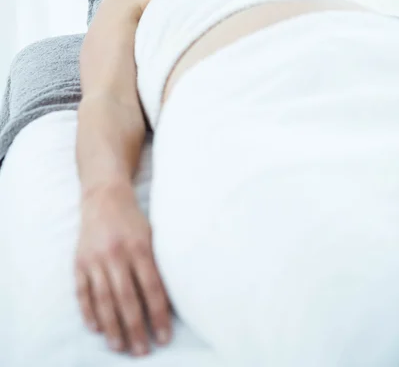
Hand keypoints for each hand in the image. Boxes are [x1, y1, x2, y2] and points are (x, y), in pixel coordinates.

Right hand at [75, 181, 170, 356]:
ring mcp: (95, 258)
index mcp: (139, 247)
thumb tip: (168, 300)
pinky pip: (82, 291)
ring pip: (103, 299)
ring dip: (112, 327)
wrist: (104, 197)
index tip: (165, 337)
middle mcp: (116, 254)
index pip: (152, 288)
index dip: (159, 315)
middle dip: (136, 328)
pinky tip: (96, 329)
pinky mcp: (79, 261)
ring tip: (121, 347)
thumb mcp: (151, 236)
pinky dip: (89, 312)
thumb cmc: (133, 220)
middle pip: (126, 299)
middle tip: (143, 351)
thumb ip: (156, 264)